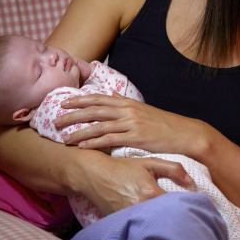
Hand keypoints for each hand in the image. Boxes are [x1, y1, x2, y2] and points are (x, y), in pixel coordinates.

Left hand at [55, 94, 204, 157]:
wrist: (184, 134)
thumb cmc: (164, 124)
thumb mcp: (144, 109)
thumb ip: (126, 102)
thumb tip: (112, 93)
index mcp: (128, 103)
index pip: (99, 98)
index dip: (80, 99)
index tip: (63, 102)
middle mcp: (128, 110)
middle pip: (95, 109)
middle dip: (73, 114)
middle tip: (55, 119)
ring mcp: (132, 123)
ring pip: (99, 125)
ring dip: (79, 131)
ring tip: (63, 138)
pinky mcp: (136, 137)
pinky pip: (110, 139)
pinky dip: (94, 142)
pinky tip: (82, 146)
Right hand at [76, 152, 194, 214]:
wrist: (94, 174)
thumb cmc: (124, 167)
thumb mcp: (150, 162)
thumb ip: (174, 170)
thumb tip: (192, 183)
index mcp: (150, 192)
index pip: (176, 205)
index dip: (186, 204)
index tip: (193, 203)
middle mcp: (139, 207)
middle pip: (165, 217)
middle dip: (175, 214)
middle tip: (183, 210)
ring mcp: (128, 217)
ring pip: (152, 222)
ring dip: (160, 218)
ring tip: (168, 213)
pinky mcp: (120, 222)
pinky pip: (138, 224)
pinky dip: (146, 221)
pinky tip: (152, 216)